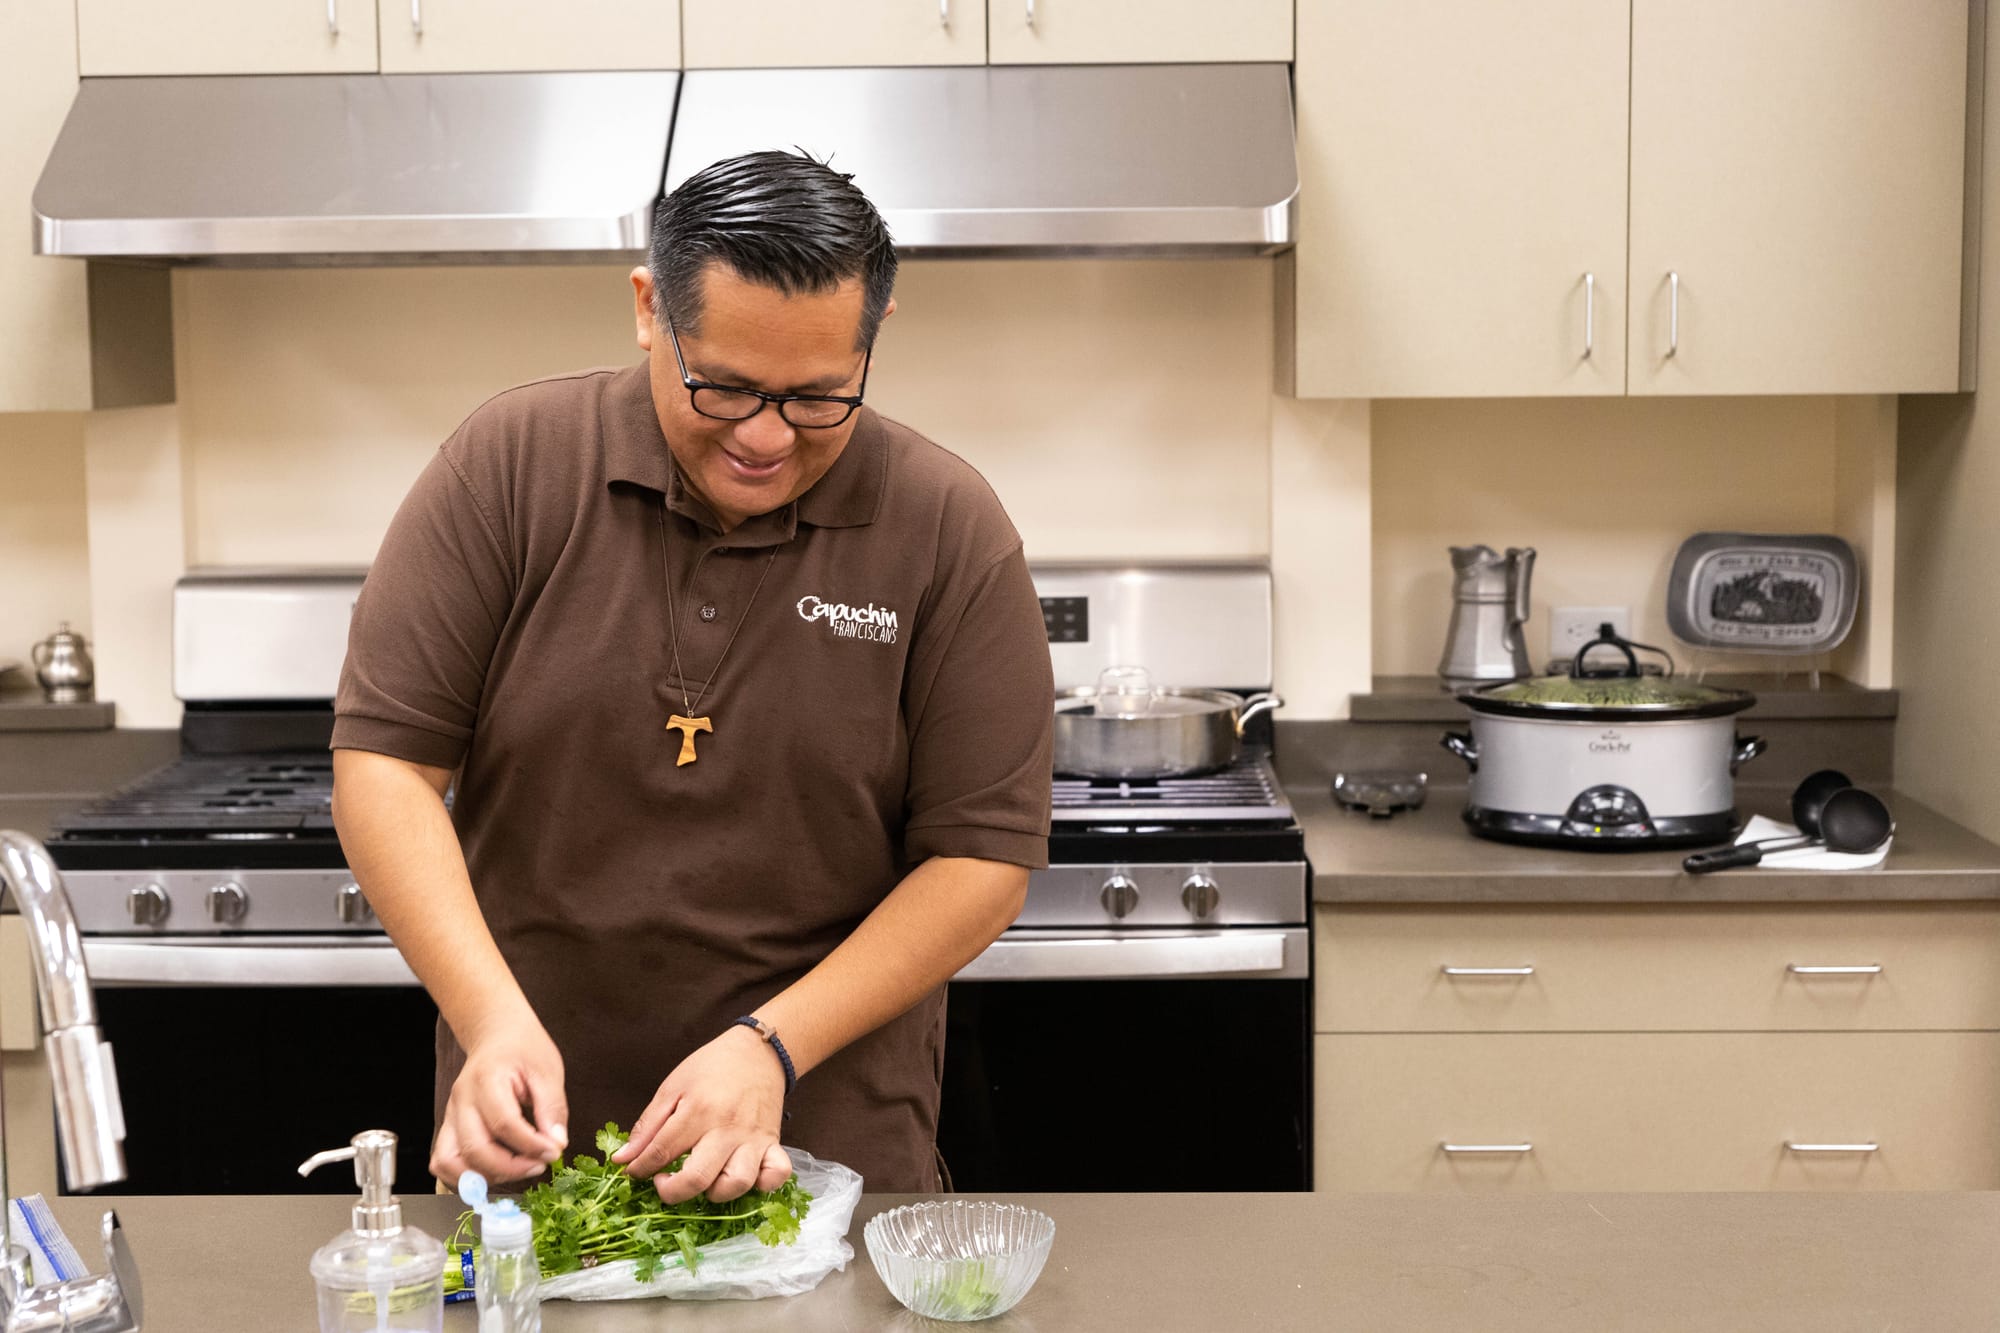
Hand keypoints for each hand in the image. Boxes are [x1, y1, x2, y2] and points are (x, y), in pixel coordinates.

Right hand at [430, 1013, 568, 1188]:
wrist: (498, 1035)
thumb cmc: (524, 1049)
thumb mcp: (548, 1071)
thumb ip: (553, 1108)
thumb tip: (557, 1144)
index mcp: (486, 1079)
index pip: (503, 1123)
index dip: (530, 1145)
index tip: (554, 1152)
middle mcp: (461, 1100)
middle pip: (474, 1149)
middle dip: (510, 1168)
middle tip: (539, 1164)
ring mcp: (450, 1116)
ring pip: (451, 1162)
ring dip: (485, 1177)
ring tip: (518, 1168)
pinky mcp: (449, 1128)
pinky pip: (444, 1163)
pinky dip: (465, 1177)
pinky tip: (496, 1172)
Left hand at [611, 1024, 792, 1203]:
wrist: (757, 1051)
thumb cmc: (710, 1067)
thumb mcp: (672, 1087)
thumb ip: (647, 1126)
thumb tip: (622, 1160)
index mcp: (698, 1111)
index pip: (661, 1152)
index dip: (641, 1169)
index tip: (635, 1171)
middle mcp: (726, 1129)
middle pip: (697, 1178)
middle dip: (671, 1191)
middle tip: (664, 1181)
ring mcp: (753, 1139)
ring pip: (736, 1184)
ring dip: (715, 1193)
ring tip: (704, 1180)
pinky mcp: (773, 1144)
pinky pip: (776, 1175)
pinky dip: (762, 1184)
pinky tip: (745, 1178)